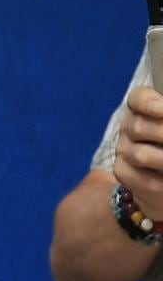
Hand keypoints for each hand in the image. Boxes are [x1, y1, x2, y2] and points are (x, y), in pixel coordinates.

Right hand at [115, 85, 162, 221]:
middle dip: (162, 133)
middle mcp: (129, 128)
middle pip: (138, 127)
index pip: (137, 99)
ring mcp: (123, 151)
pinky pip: (140, 178)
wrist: (162, 176)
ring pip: (139, 155)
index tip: (162, 108)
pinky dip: (160, 181)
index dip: (148, 102)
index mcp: (144, 110)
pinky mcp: (122, 172)